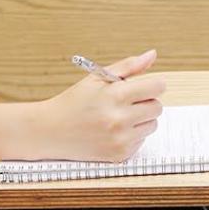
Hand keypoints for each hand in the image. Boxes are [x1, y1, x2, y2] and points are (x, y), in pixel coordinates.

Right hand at [31, 50, 165, 161]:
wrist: (51, 131)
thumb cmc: (75, 101)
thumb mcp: (98, 78)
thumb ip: (129, 66)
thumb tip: (152, 54)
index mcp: (116, 95)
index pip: (157, 87)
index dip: (153, 85)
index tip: (145, 86)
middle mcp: (120, 119)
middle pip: (157, 107)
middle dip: (146, 102)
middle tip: (126, 102)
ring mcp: (120, 139)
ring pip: (152, 125)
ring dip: (141, 120)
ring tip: (118, 117)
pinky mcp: (120, 155)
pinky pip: (141, 141)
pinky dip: (132, 135)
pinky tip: (113, 131)